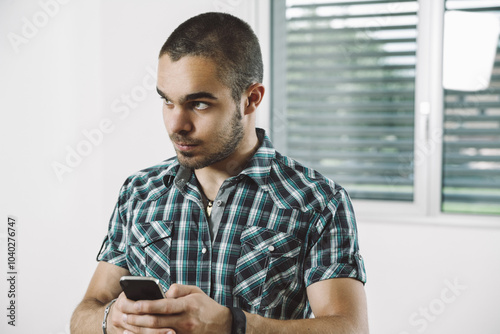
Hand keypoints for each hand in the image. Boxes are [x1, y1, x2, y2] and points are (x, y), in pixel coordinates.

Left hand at [109, 284, 231, 333]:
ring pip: (157, 333)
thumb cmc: (206, 306)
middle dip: (138, 318)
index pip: (164, 306)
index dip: (148, 305)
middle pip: (157, 321)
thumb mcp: (195, 291)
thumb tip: (163, 292)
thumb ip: (178, 289)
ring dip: (140, 330)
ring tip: (127, 324)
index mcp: (188, 306)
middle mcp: (185, 321)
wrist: (222, 325)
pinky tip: (139, 333)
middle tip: (125, 315)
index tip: (135, 303)